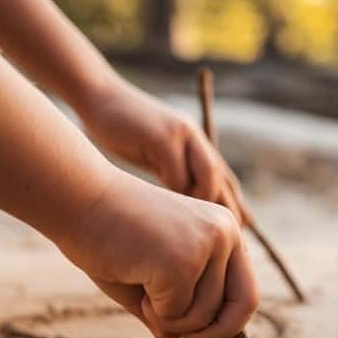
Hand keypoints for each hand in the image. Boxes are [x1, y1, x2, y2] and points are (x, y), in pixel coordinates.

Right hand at [59, 171, 258, 337]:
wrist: (75, 198)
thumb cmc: (107, 235)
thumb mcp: (150, 271)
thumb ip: (172, 303)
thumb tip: (176, 337)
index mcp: (225, 230)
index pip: (248, 294)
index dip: (226, 324)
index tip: (193, 332)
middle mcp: (225, 233)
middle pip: (240, 308)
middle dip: (204, 330)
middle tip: (163, 322)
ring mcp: (206, 245)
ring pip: (203, 316)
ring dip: (167, 319)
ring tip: (139, 288)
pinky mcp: (182, 261)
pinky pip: (173, 315)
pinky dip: (148, 311)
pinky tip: (131, 278)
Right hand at [78, 78, 246, 220]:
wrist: (98, 96)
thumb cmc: (123, 130)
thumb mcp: (154, 155)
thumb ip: (173, 174)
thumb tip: (188, 210)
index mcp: (196, 144)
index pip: (224, 179)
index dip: (234, 207)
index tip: (238, 235)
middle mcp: (195, 138)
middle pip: (222, 180)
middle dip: (225, 211)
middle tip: (217, 241)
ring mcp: (181, 135)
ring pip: (207, 177)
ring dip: (199, 204)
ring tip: (188, 227)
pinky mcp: (162, 137)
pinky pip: (177, 175)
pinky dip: (174, 197)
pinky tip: (164, 213)